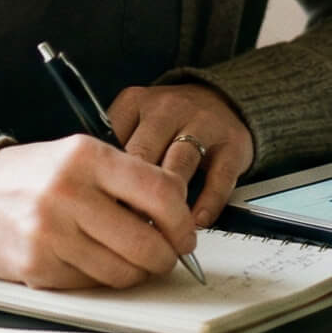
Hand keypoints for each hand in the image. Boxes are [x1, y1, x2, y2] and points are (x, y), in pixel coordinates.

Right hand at [0, 135, 198, 288]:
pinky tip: (93, 261)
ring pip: (123, 271)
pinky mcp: (38, 266)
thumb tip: (176, 218)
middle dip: (166, 256)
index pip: (160, 191)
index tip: (185, 232)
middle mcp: (68, 192)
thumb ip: (126, 179)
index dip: (182, 220)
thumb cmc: (33, 177)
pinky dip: (101, 279)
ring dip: (137, 273)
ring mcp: (51, 232)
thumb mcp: (78, 157)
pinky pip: (92, 284)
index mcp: (85, 156)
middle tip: (165, 255)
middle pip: (147, 241)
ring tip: (131, 261)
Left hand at [108, 83, 253, 226]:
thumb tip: (98, 201)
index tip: (102, 211)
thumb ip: (116, 154)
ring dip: (168, 202)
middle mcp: (167, 109)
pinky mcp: (232, 143)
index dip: (104, 182)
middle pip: (143, 154)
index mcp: (134, 103)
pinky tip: (197, 221)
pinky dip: (207, 203)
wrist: (221, 100)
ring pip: (179, 164)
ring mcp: (202, 123)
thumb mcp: (134, 124)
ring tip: (160, 232)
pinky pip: (219, 177)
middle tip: (126, 230)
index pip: (112, 143)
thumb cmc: (168, 124)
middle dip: (132, 196)